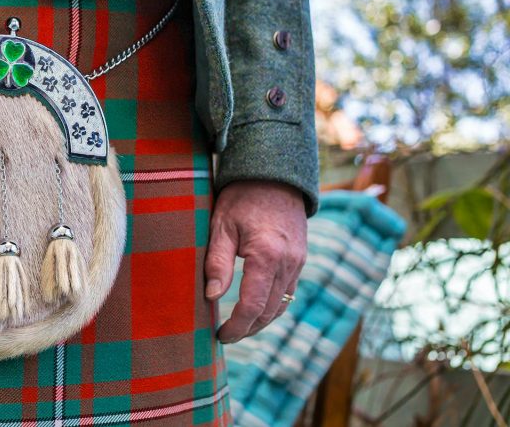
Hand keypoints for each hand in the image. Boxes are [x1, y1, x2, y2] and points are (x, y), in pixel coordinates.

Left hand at [203, 179, 306, 342]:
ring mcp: (298, 262)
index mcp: (267, 255)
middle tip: (225, 336)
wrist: (274, 174)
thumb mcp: (221, 224)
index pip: (252, 305)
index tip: (219, 335)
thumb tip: (211, 296)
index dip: (236, 326)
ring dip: (260, 321)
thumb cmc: (242, 197)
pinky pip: (288, 291)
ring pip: (281, 305)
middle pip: (269, 311)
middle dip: (247, 329)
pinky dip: (272, 305)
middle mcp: (288, 263)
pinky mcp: (300, 259)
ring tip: (238, 328)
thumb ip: (217, 261)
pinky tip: (255, 308)